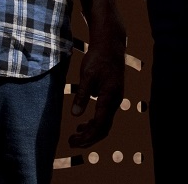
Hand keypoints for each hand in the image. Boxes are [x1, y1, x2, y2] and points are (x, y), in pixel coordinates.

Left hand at [68, 26, 124, 147]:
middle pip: (103, 128)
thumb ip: (82, 95)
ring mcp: (115, 99)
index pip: (99, 124)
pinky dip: (94, 123)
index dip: (87, 136)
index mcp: (109, 97)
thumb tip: (75, 115)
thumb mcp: (87, 75)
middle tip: (72, 142)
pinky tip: (82, 123)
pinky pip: (105, 115)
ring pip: (105, 123)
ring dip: (91, 132)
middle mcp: (115, 101)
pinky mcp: (112, 96)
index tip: (73, 141)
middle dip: (88, 138)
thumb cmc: (98, 58)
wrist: (111, 45)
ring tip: (75, 135)